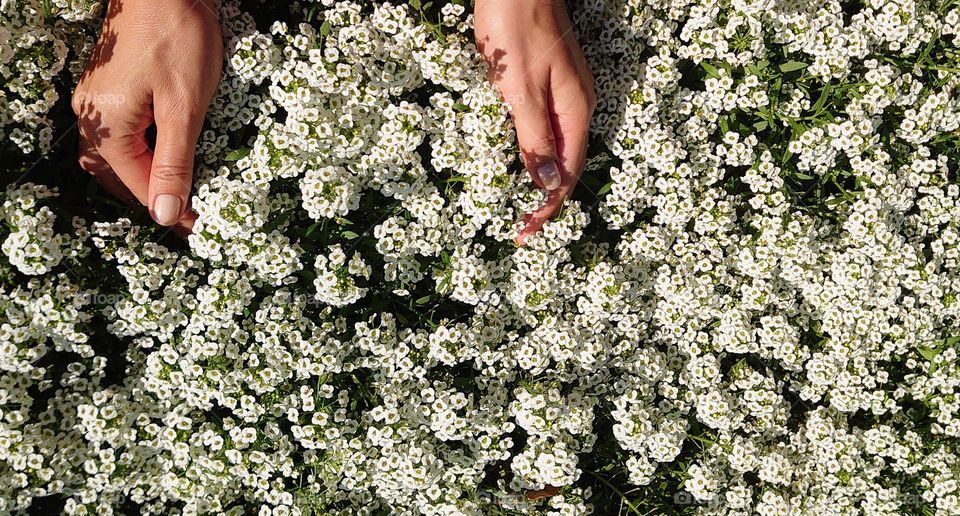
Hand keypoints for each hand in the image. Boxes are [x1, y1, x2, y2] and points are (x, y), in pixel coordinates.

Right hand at [72, 0, 222, 234]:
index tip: (200, 227)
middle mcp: (93, 117)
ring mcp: (98, 100)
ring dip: (145, 176)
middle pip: (119, 176)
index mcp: (108, 127)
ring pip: (117, 156)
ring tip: (181, 191)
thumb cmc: (178, 38)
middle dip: (153, 197)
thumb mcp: (184, 108)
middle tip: (190, 215)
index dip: (170, 210)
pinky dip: (144, 151)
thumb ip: (174, 163)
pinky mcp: (109, 86)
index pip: (138, 186)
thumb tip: (164, 214)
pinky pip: (122, 132)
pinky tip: (168, 153)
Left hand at [474, 0, 595, 245]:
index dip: (547, 208)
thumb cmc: (515, 29)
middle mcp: (577, 104)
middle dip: (544, 200)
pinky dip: (533, 151)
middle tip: (519, 229)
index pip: (568, 174)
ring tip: (518, 206)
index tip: (524, 233)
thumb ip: (534, 138)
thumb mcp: (519, 89)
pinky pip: (545, 127)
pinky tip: (519, 161)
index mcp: (576, 110)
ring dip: (539, 178)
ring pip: (556, 146)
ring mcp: (564, 92)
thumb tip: (550, 185)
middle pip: (566, 164)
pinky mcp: (548, 80)